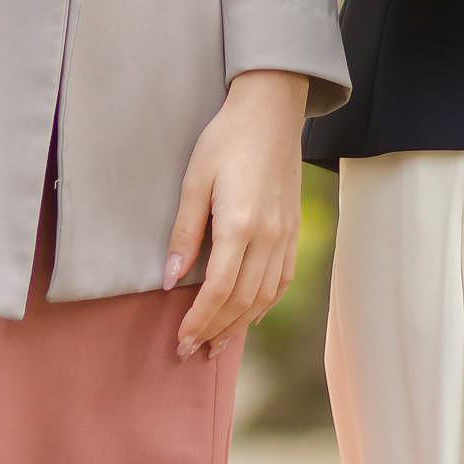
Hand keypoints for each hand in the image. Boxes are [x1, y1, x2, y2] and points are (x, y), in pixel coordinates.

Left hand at [165, 69, 311, 357]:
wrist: (271, 112)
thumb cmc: (226, 140)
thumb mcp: (194, 181)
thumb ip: (184, 233)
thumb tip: (170, 281)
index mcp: (240, 225)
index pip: (218, 290)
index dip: (199, 320)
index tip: (181, 340)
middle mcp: (268, 237)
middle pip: (242, 301)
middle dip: (215, 330)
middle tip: (191, 351)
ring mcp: (285, 235)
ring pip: (264, 296)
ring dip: (240, 325)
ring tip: (216, 344)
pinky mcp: (293, 230)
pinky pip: (282, 280)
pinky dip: (264, 304)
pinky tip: (249, 316)